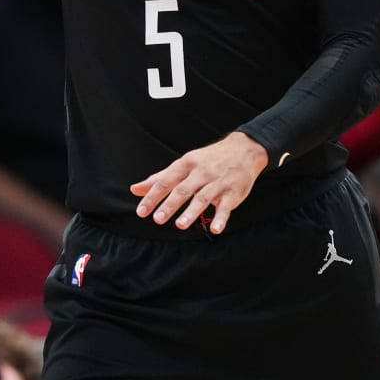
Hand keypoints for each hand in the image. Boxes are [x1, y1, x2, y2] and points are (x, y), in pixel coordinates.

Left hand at [130, 131, 268, 234]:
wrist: (244, 150)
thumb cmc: (208, 160)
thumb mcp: (183, 164)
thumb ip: (160, 178)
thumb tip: (135, 190)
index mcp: (186, 164)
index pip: (166, 181)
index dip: (153, 196)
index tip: (142, 211)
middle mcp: (201, 173)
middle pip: (183, 190)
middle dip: (170, 205)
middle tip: (157, 219)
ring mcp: (218, 183)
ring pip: (203, 198)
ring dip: (191, 212)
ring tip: (180, 225)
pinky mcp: (233, 193)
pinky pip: (226, 207)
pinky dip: (221, 218)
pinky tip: (215, 229)